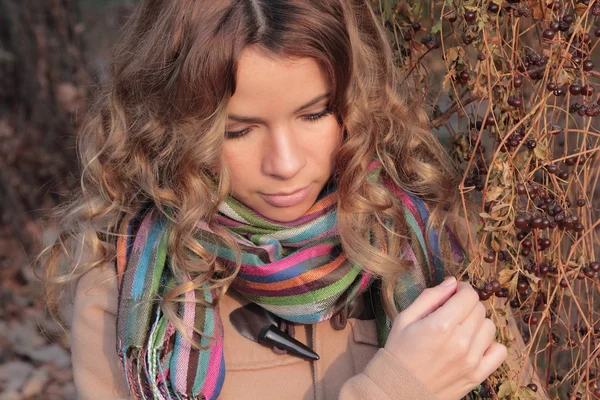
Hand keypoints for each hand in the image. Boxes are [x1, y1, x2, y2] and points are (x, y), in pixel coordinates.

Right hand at [383, 277, 506, 399]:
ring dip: (477, 324)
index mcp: (441, 325)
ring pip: (489, 327)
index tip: (454, 293)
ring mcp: (471, 360)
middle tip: (453, 312)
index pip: (469, 295)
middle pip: (480, 309)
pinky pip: (499, 351)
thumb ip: (430, 297)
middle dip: (467, 305)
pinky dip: (489, 345)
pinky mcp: (477, 375)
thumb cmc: (399, 351)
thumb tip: (452, 282)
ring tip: (461, 329)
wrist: (399, 389)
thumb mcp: (405, 318)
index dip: (462, 289)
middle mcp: (460, 342)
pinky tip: (474, 345)